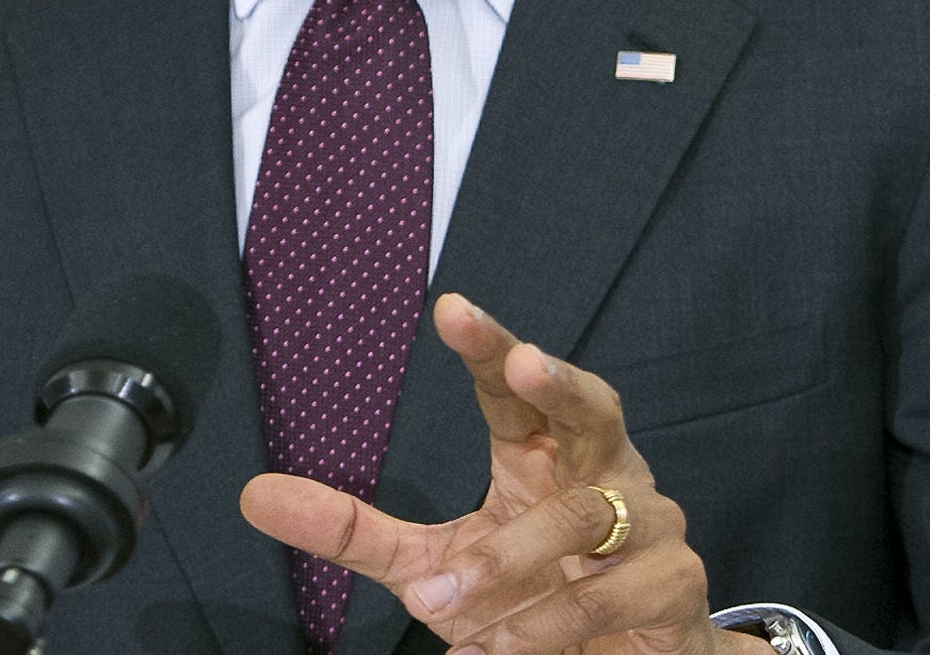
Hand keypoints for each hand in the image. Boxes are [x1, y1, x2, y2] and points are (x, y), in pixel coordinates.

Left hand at [239, 293, 769, 654]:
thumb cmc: (528, 600)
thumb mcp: (430, 566)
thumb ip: (352, 532)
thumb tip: (254, 494)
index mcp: (546, 453)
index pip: (518, 388)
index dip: (490, 346)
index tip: (450, 308)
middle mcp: (606, 473)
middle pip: (593, 404)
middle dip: (559, 380)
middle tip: (522, 363)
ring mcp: (651, 527)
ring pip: (583, 521)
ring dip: (511, 565)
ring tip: (447, 605)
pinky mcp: (675, 588)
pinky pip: (610, 597)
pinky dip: (548, 627)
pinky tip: (501, 651)